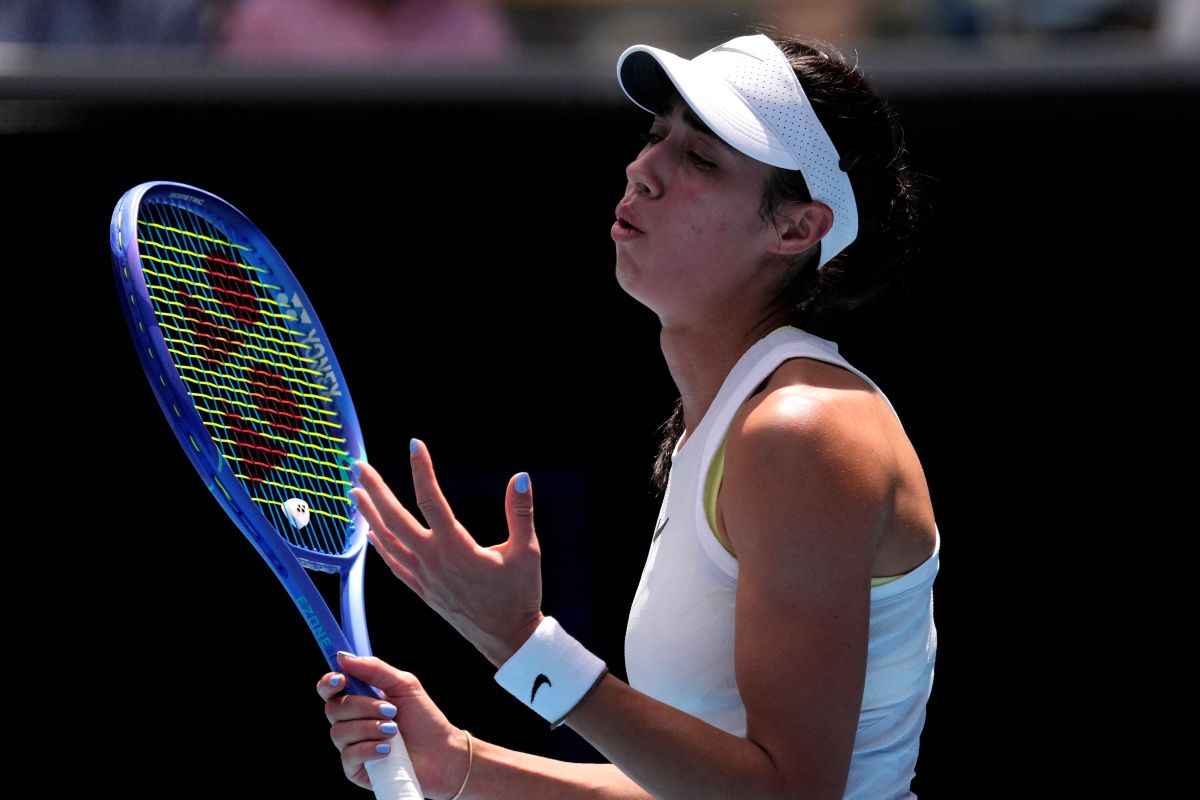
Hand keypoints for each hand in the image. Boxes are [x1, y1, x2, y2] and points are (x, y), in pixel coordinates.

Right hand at [318, 652, 469, 797]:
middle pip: (333, 708)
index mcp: (359, 698)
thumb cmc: (424, 718)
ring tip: (394, 730)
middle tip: (391, 710)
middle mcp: (351, 721)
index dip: (329, 682)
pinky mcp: (356, 769)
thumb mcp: (403, 685)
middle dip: (362, 706)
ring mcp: (352, 745)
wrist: (442, 753)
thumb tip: (343, 657)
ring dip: (370, 728)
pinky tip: (387, 750)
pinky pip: (349, 756)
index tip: (341, 679)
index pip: (330, 689)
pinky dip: (368, 749)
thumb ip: (374, 669)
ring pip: (339, 732)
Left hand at [351, 439, 543, 665]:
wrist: (508, 639)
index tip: (415, 444)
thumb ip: (521, 512)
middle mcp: (434, 561)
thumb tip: (521, 476)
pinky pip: (394, 564)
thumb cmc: (520, 594)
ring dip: (370, 515)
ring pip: (389, 541)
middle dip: (376, 491)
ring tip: (355, 493)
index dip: (422, 470)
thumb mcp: (527, 551)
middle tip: (359, 466)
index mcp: (457, 548)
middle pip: (396, 519)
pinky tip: (371, 534)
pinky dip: (380, 546)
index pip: (432, 500)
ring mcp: (425, 577)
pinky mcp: (423, 591)